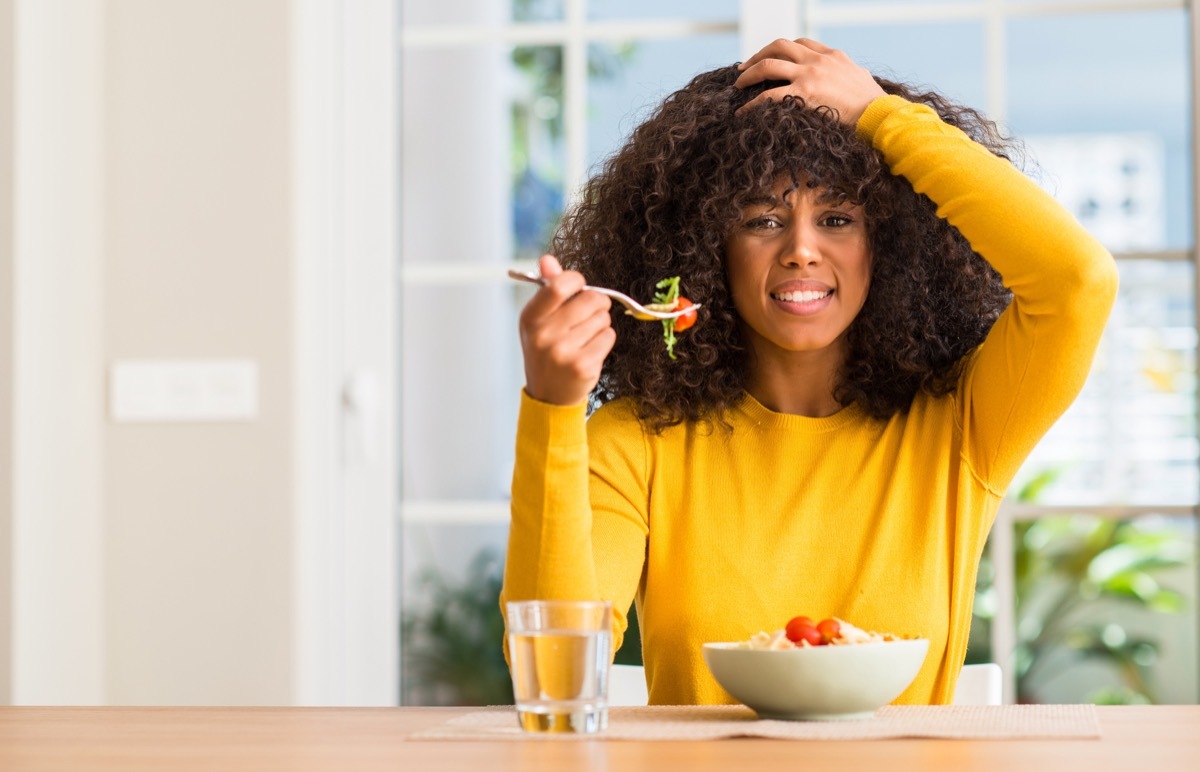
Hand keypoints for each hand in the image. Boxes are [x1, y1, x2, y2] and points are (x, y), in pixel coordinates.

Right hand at [518, 254, 616, 405]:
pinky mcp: (584, 366)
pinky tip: (591, 349)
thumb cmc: (546, 350)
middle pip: (590, 300)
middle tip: (591, 311)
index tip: (579, 286)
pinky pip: (609, 336)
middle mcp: (544, 335)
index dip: (576, 280)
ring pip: (603, 318)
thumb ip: (547, 289)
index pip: (558, 286)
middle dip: (597, 302)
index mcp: (530, 318)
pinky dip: (605, 339)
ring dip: (601, 323)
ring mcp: (564, 352)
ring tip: (586, 335)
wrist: (549, 395)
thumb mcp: (539, 321)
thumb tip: (547, 259)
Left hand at [734, 38, 885, 125]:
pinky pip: (768, 95)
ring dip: (748, 74)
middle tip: (744, 68)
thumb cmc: (871, 104)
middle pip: (779, 46)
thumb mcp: (858, 78)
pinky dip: (751, 103)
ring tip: (738, 85)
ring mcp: (809, 74)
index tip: (770, 58)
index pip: (801, 43)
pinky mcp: (803, 93)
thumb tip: (840, 81)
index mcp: (831, 55)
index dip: (781, 49)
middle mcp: (817, 60)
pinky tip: (743, 112)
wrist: (878, 114)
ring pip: (768, 65)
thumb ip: (843, 74)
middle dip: (758, 55)